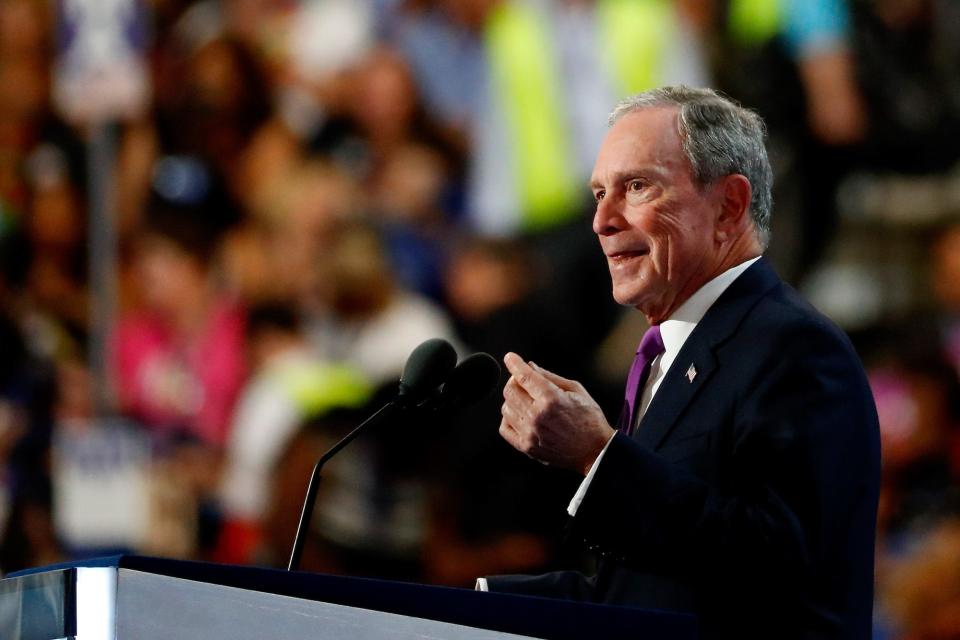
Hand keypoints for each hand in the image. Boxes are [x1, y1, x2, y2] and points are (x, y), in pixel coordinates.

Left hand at [499, 353, 614, 474]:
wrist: (594, 451)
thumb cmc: (589, 419)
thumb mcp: (576, 390)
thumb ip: (550, 377)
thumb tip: (530, 366)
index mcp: (551, 399)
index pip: (524, 376)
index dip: (514, 363)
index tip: (510, 358)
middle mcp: (537, 416)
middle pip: (510, 391)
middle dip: (514, 380)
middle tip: (523, 380)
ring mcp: (530, 433)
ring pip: (506, 408)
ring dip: (513, 400)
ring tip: (527, 400)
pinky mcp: (527, 447)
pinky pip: (504, 428)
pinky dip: (509, 419)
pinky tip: (521, 416)